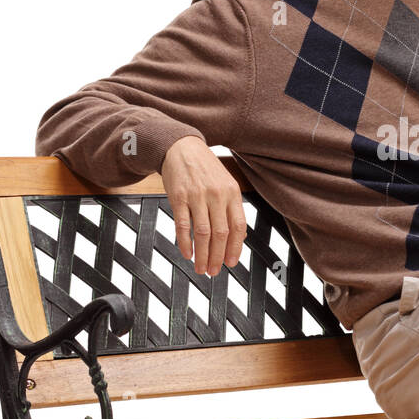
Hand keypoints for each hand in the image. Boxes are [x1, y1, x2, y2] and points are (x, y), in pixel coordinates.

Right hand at [159, 135, 246, 275]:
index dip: (235, 248)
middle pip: (221, 233)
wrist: (181, 147)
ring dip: (203, 255)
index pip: (238, 226)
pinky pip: (183, 225)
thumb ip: (232, 208)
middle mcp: (216, 195)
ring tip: (201, 268)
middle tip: (214, 271)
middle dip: (218, 257)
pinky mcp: (178, 197)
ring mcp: (197, 196)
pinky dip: (185, 242)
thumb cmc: (205, 168)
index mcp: (232, 193)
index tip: (231, 263)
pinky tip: (187, 253)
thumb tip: (240, 236)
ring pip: (203, 233)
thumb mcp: (226, 183)